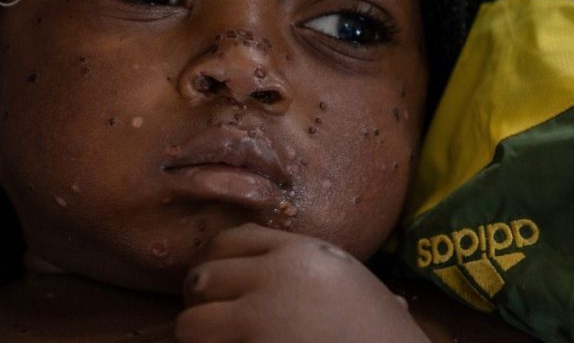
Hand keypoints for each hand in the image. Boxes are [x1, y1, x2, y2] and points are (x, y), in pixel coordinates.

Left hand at [177, 224, 430, 342]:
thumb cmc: (381, 332)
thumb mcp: (348, 281)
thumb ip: (304, 267)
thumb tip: (257, 270)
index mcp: (300, 253)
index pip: (230, 240)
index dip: (216, 262)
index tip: (218, 284)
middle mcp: (273, 278)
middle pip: (203, 277)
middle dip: (202, 301)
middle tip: (212, 321)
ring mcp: (259, 320)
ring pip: (192, 323)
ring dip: (199, 336)